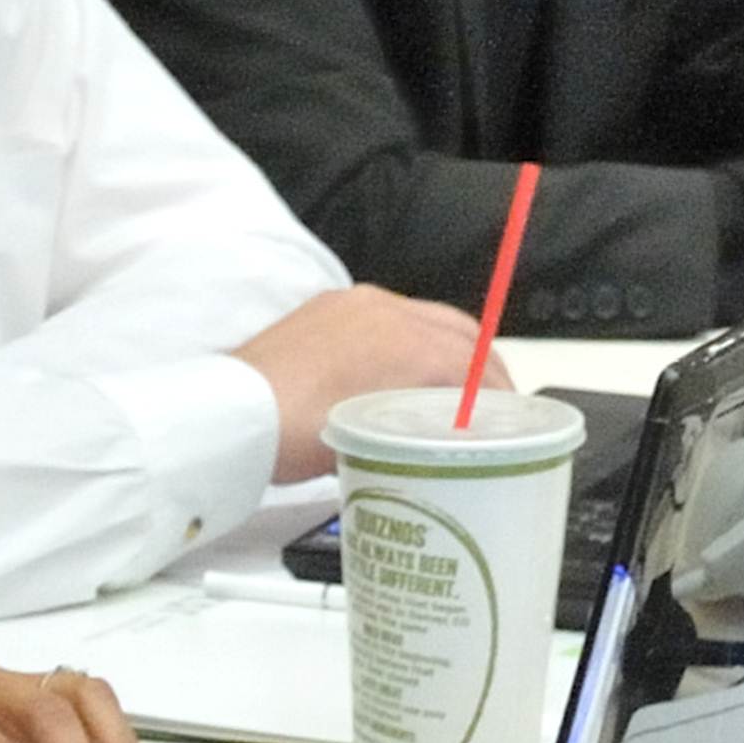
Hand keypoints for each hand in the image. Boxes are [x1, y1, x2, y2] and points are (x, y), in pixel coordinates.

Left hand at [230, 284, 486, 483]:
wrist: (230, 415)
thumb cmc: (300, 435)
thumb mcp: (372, 439)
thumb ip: (420, 426)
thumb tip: (448, 433)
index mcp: (403, 339)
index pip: (472, 362)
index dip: (498, 394)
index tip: (513, 421)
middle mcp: (384, 308)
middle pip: (457, 331)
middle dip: (483, 366)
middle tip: (495, 404)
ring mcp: (353, 303)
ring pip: (424, 319)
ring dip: (448, 350)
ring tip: (455, 389)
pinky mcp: (327, 307)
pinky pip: (388, 317)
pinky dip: (411, 340)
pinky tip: (406, 371)